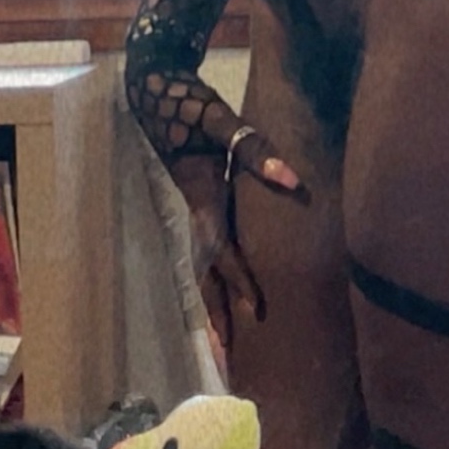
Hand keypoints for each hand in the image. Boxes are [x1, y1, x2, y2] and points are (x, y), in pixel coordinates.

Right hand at [166, 101, 305, 359]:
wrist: (155, 89)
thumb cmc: (190, 104)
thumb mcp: (223, 121)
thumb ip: (256, 150)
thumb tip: (293, 181)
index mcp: (203, 197)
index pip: (221, 249)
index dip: (238, 279)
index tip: (254, 311)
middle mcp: (194, 212)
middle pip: (204, 274)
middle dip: (214, 315)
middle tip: (226, 358)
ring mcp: (191, 210)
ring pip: (200, 269)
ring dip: (209, 307)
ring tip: (221, 346)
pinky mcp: (196, 205)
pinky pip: (203, 254)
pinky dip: (211, 282)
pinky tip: (223, 295)